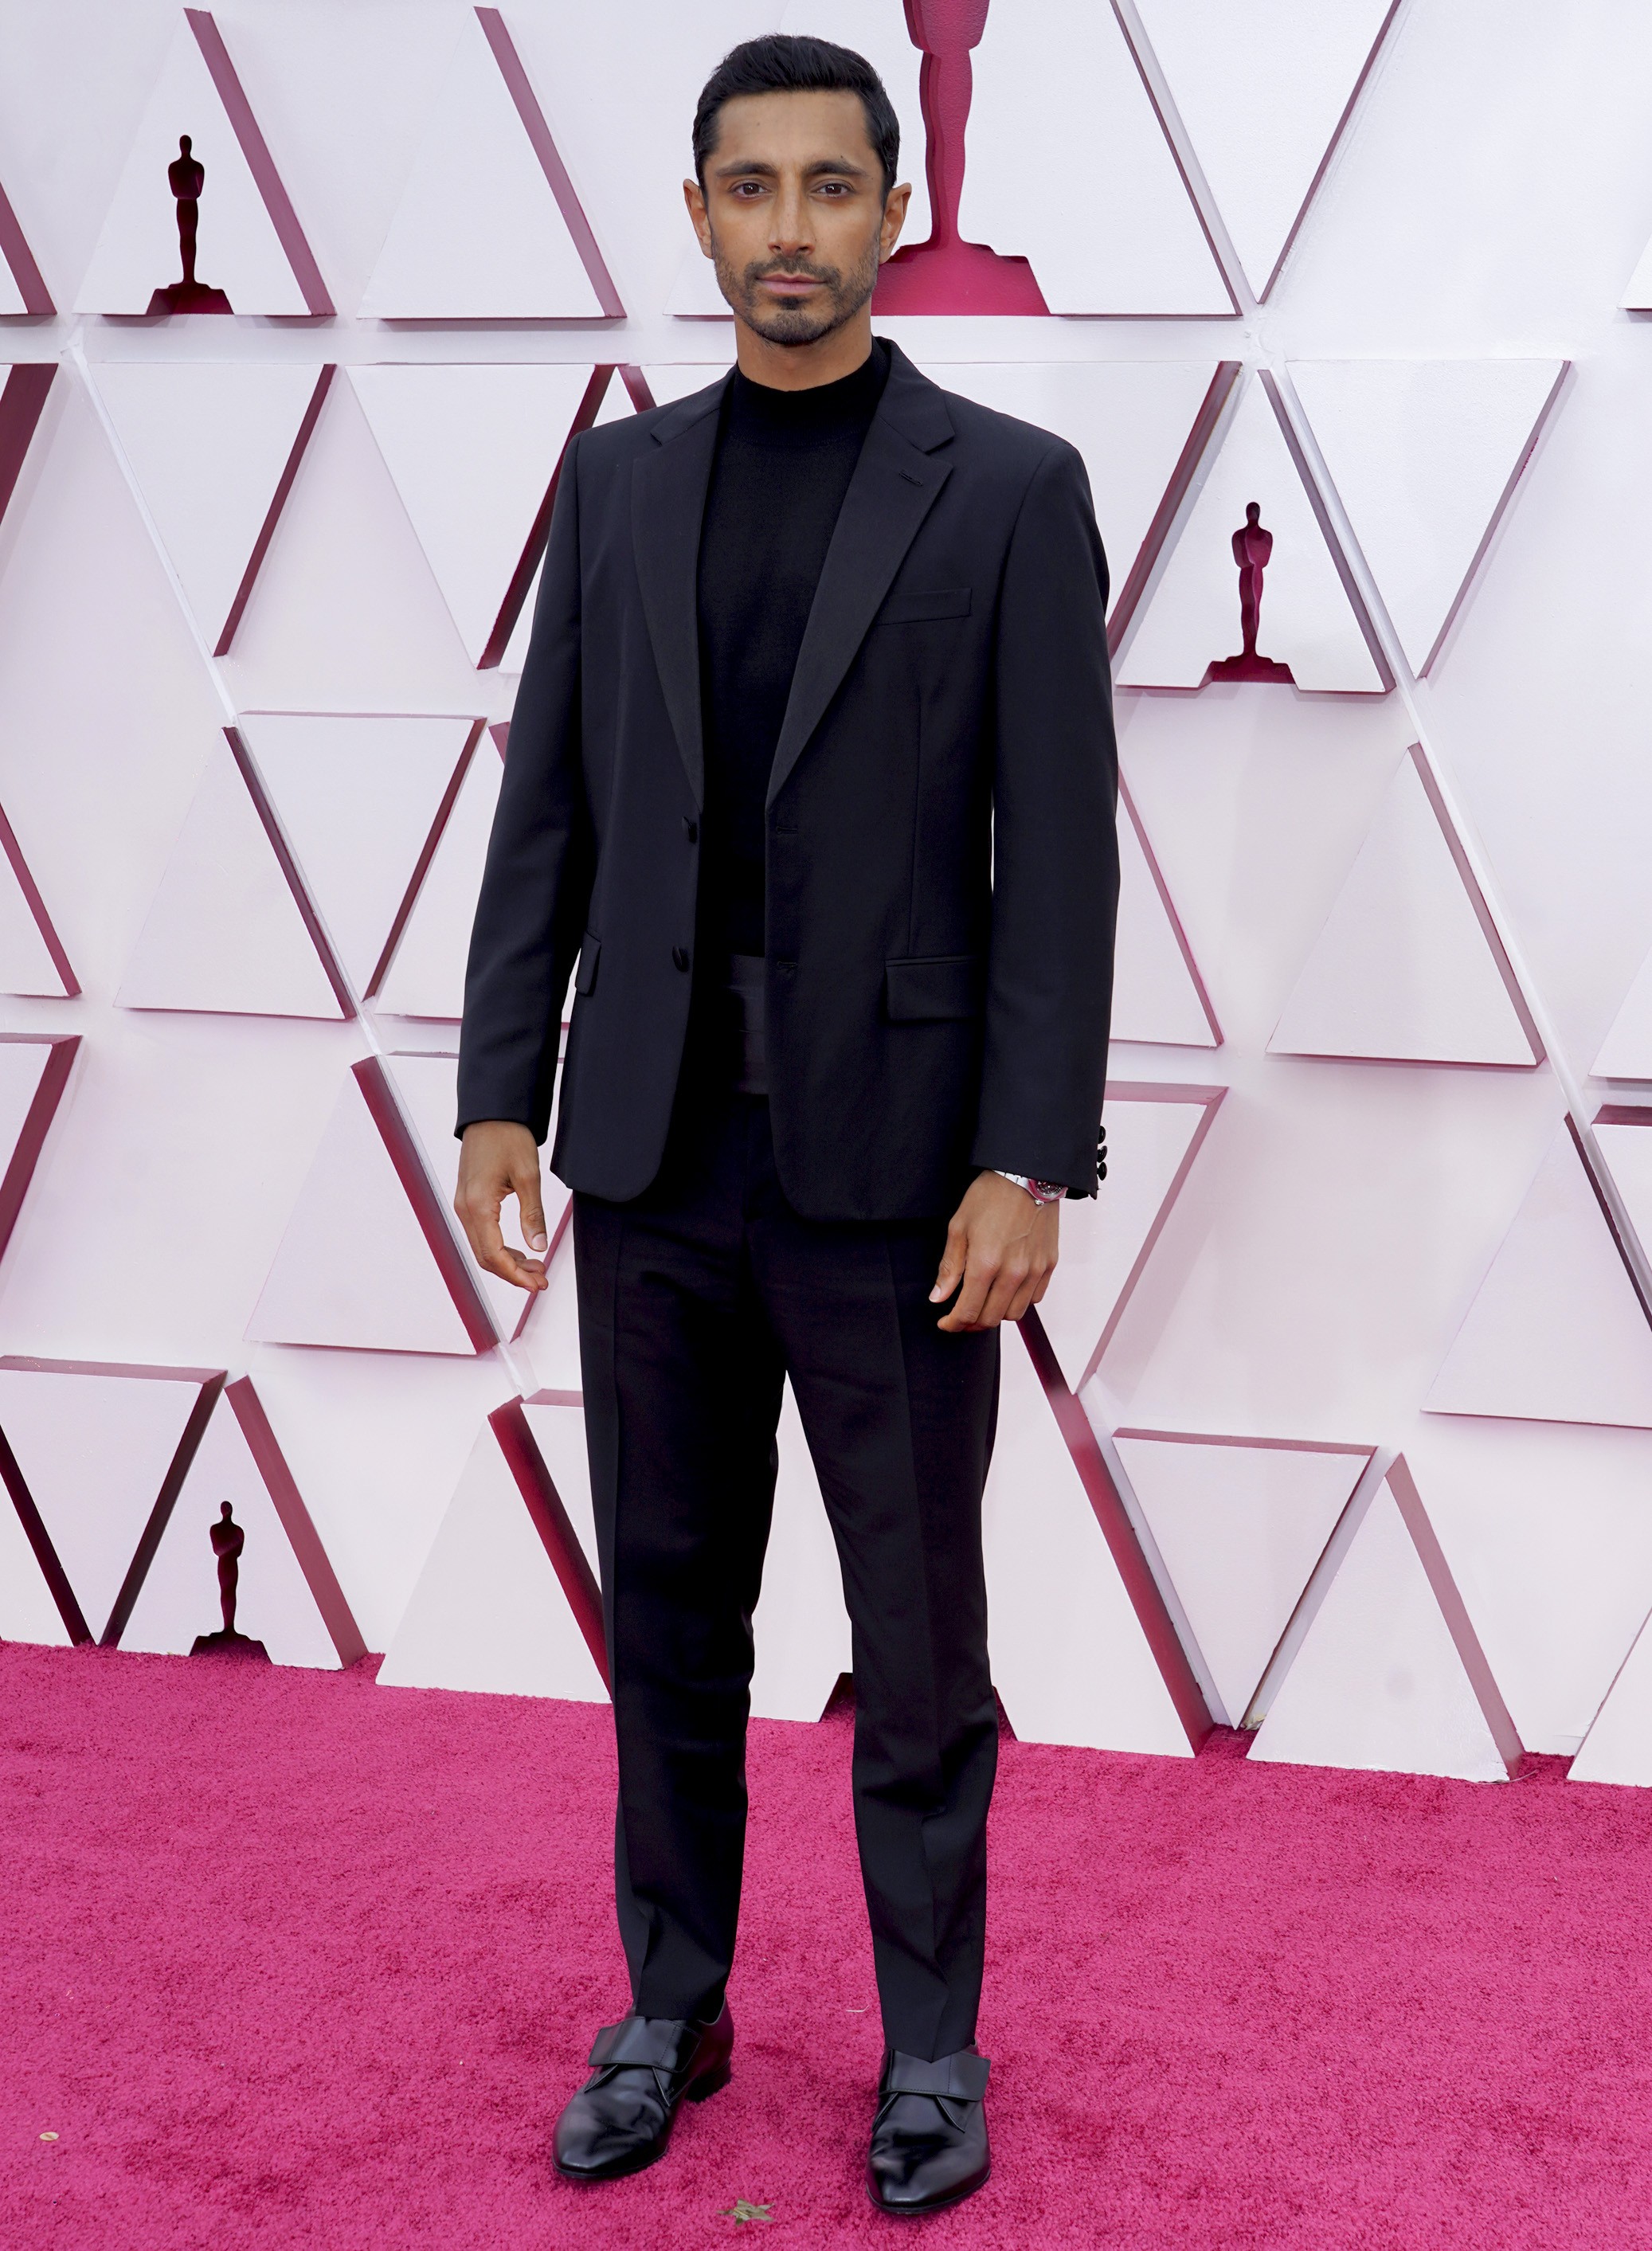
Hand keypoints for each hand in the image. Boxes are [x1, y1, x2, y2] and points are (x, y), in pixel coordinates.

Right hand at [455, 1120, 549, 1292]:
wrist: (491, 1113)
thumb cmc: (508, 1138)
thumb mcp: (529, 1176)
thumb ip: (533, 1215)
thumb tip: (538, 1247)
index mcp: (478, 1206)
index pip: (494, 1254)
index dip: (515, 1275)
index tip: (536, 1283)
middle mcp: (465, 1209)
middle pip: (485, 1257)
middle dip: (513, 1273)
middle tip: (540, 1279)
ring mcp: (464, 1205)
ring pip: (482, 1248)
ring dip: (507, 1262)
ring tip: (535, 1267)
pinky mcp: (469, 1201)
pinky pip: (481, 1234)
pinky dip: (499, 1248)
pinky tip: (519, 1251)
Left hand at [931, 1170, 1059, 1332]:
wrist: (1027, 1175)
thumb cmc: (990, 1196)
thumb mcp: (958, 1227)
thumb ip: (949, 1267)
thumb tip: (938, 1297)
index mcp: (985, 1264)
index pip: (968, 1312)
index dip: (953, 1324)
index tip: (946, 1323)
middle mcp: (1012, 1273)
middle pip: (991, 1319)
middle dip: (972, 1323)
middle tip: (961, 1315)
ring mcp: (1034, 1271)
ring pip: (1014, 1313)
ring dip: (996, 1314)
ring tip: (984, 1302)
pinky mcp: (1049, 1264)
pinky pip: (1034, 1298)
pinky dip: (1019, 1301)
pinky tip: (1007, 1289)